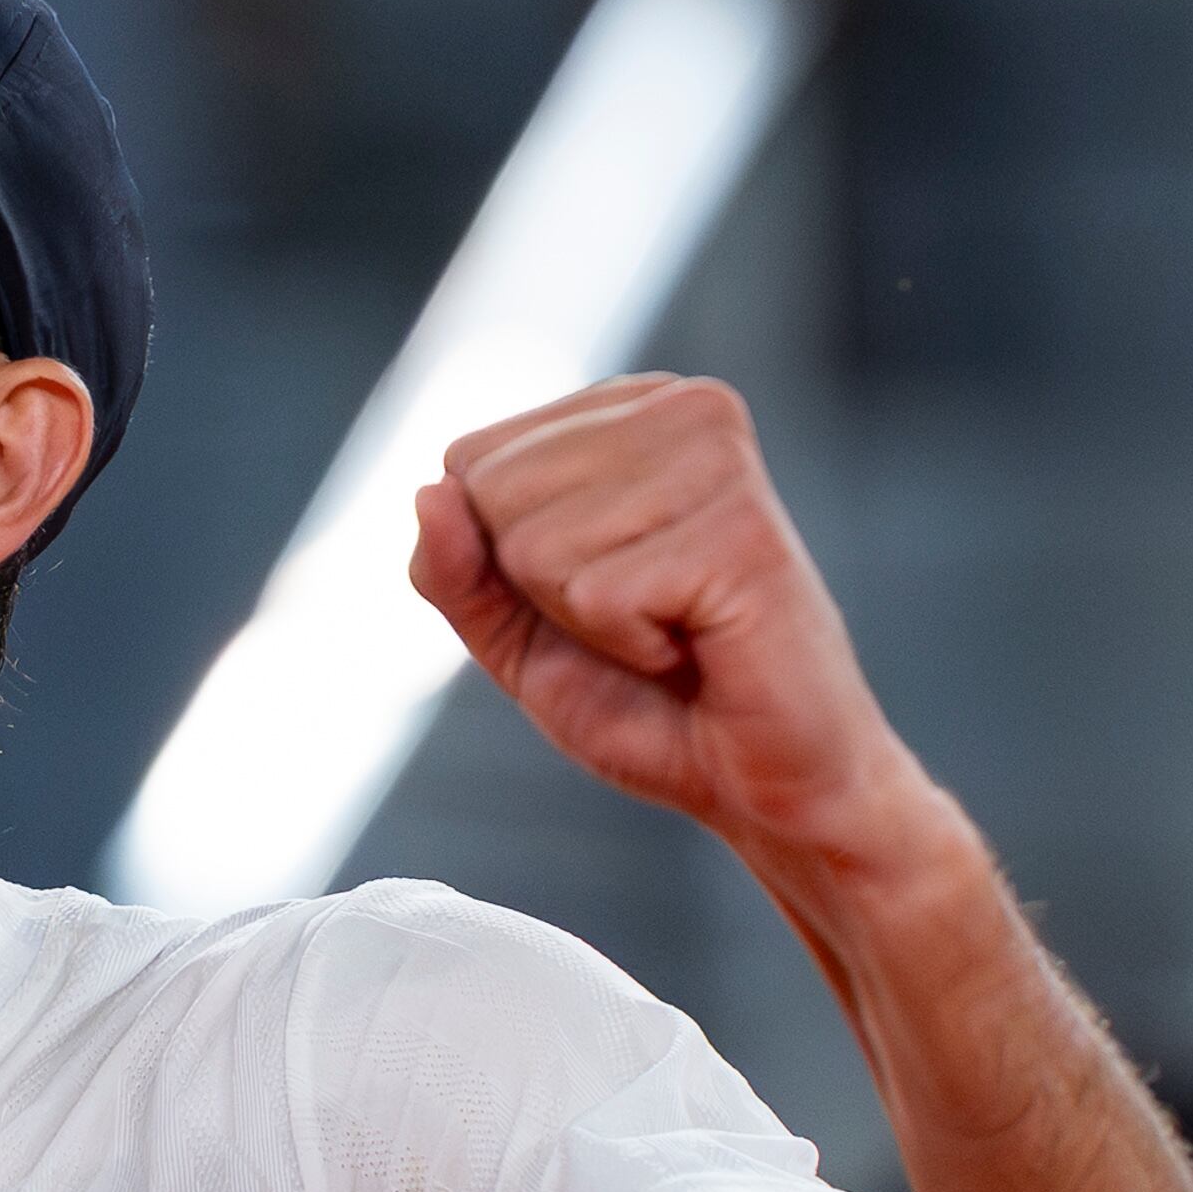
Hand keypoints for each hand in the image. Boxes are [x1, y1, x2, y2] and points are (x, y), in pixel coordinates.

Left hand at [410, 376, 939, 871]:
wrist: (765, 784)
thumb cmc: (650, 700)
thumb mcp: (515, 635)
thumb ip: (454, 568)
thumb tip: (427, 491)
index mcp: (627, 411)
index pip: (467, 463)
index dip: (504, 563)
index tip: (596, 591)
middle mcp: (681, 407)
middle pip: (492, 494)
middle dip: (541, 590)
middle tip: (639, 621)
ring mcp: (718, 459)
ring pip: (536, 545)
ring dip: (590, 622)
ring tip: (674, 630)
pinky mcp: (741, 527)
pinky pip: (597, 593)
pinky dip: (630, 646)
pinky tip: (699, 642)